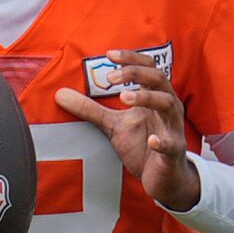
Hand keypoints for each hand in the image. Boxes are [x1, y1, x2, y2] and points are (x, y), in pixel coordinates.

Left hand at [55, 49, 199, 210]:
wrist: (162, 177)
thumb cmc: (142, 145)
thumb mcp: (112, 125)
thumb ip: (90, 109)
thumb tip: (59, 94)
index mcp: (154, 96)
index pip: (148, 67)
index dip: (132, 58)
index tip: (110, 55)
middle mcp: (167, 107)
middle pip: (159, 79)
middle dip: (135, 73)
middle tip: (110, 78)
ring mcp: (172, 128)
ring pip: (168, 104)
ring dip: (147, 97)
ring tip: (125, 97)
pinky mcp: (173, 152)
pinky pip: (171, 144)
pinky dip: (162, 141)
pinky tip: (152, 141)